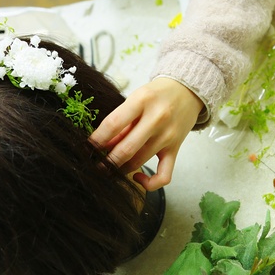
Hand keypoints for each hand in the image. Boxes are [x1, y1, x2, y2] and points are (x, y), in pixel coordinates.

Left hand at [89, 78, 203, 191]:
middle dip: (107, 161)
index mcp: (142, 100)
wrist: (187, 90)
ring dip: (120, 169)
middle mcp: (157, 118)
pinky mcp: (176, 149)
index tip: (87, 148)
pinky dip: (149, 184)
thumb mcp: (135, 100)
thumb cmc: (156, 94)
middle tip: (96, 165)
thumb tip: (102, 146)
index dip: (97, 139)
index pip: (113, 124)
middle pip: (126, 148)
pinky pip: (163, 176)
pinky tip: (137, 177)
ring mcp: (168, 136)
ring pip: (139, 162)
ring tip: (109, 168)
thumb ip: (120, 122)